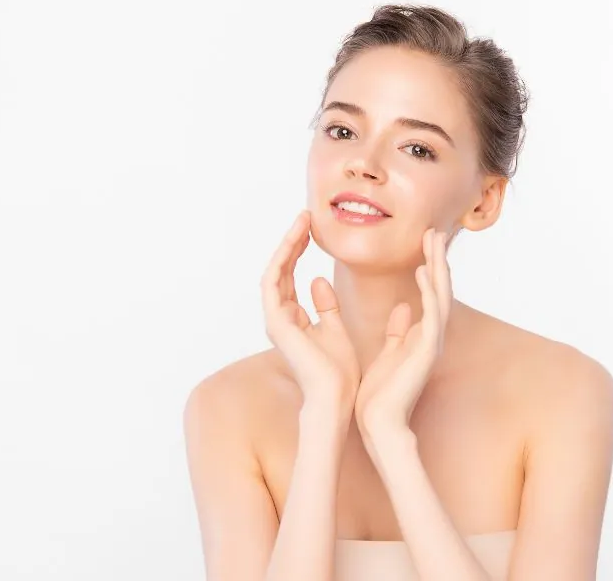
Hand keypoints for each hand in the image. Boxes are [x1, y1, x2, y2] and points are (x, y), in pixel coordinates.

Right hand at [261, 210, 359, 413]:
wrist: (336, 397)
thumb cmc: (339, 372)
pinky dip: (283, 259)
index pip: (291, 275)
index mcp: (294, 319)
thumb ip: (326, 306)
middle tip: (305, 216)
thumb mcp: (336, 330)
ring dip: (286, 244)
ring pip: (275, 271)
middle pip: (281, 270)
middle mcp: (280, 317)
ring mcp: (275, 320)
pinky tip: (295, 240)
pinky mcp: (276, 322)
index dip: (298, 250)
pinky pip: (273, 282)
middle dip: (292, 241)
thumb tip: (318, 280)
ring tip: (301, 221)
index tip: (311, 228)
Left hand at [354, 229, 452, 434]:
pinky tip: (424, 272)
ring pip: (440, 296)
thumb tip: (404, 308)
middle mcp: (431, 336)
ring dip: (438, 267)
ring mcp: (431, 343)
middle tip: (436, 231)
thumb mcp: (389, 353)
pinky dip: (429, 293)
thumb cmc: (381, 394)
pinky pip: (432, 316)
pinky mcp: (426, 352)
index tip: (424, 242)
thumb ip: (399, 331)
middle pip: (439, 289)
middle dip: (437, 260)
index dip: (430, 267)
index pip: (429, 294)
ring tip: (434, 240)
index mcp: (421, 335)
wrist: (379, 424)